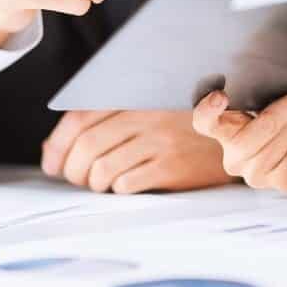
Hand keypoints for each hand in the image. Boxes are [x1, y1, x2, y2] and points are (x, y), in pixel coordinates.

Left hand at [40, 111, 232, 193]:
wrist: (233, 135)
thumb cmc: (182, 126)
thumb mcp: (145, 112)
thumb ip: (102, 123)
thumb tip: (54, 151)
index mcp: (133, 97)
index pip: (80, 117)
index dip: (58, 144)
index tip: (53, 163)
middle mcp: (144, 115)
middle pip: (86, 145)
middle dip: (73, 169)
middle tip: (77, 178)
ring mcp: (159, 140)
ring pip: (102, 168)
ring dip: (94, 183)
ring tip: (104, 183)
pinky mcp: (172, 165)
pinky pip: (127, 184)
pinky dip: (119, 189)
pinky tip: (128, 185)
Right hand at [193, 81, 286, 196]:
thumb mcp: (279, 99)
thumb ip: (265, 89)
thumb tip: (268, 54)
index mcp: (226, 131)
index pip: (205, 122)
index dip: (208, 109)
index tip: (220, 95)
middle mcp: (235, 157)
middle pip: (266, 122)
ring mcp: (258, 174)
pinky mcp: (283, 183)